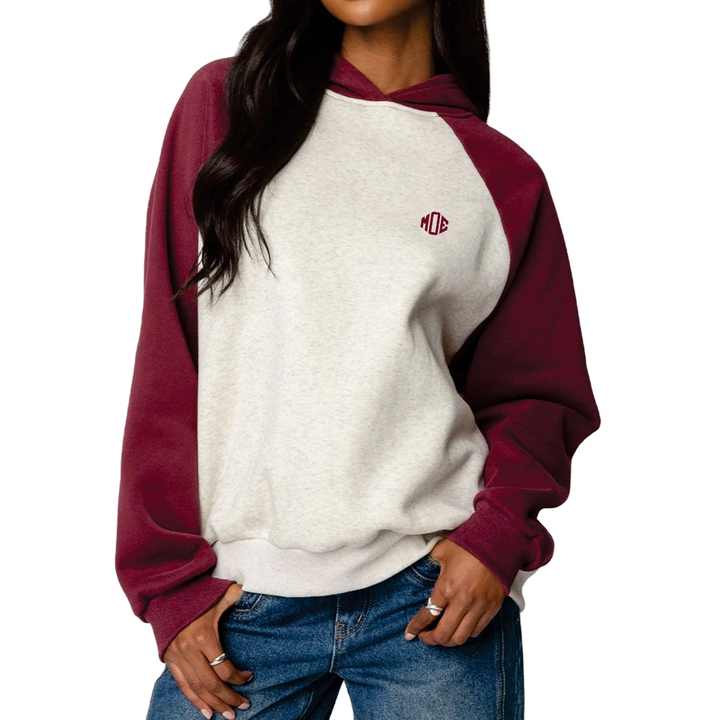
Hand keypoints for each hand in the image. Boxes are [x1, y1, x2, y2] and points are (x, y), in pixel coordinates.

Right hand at [163, 582, 252, 718]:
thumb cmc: (196, 593)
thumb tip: (251, 589)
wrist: (166, 593)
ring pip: (196, 688)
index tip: (249, 677)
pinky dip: (194, 700)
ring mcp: (177, 657)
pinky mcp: (169, 660)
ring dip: (213, 704)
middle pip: (210, 682)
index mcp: (203, 636)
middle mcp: (188, 650)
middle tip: (243, 706)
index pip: (223, 666)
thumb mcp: (218, 593)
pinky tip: (206, 712)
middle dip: (228, 697)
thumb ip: (235, 594)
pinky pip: (182, 685)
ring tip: (228, 714)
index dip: (237, 676)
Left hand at [403, 539, 506, 646]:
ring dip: (449, 640)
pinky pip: (477, 631)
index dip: (416, 627)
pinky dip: (466, 634)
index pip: (427, 615)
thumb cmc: (469, 543)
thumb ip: (430, 564)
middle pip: (444, 634)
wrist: (499, 541)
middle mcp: (463, 601)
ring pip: (461, 638)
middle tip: (425, 637)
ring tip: (442, 635)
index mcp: (447, 586)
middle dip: (431, 640)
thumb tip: (423, 569)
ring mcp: (479, 606)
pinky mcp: (492, 608)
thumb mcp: (441, 551)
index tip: (409, 634)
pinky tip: (460, 628)